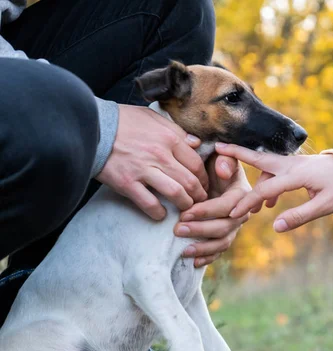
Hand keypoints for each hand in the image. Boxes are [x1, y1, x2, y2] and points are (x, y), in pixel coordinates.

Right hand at [97, 105, 207, 219]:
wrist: (90, 126)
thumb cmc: (123, 121)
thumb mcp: (152, 117)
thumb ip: (176, 131)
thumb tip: (196, 143)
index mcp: (169, 138)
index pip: (197, 163)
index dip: (204, 178)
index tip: (204, 185)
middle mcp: (160, 155)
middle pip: (190, 181)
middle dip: (199, 194)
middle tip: (200, 200)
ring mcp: (144, 170)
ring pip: (176, 194)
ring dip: (185, 204)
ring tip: (186, 208)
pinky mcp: (127, 183)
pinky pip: (149, 204)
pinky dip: (158, 213)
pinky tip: (161, 214)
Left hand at [174, 155, 250, 266]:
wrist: (210, 173)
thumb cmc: (211, 163)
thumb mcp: (217, 155)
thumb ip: (222, 158)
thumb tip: (222, 170)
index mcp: (242, 193)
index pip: (226, 205)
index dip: (207, 211)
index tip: (185, 212)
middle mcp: (241, 212)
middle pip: (225, 227)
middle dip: (201, 230)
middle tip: (177, 230)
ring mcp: (234, 226)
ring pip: (223, 242)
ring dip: (203, 248)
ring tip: (183, 250)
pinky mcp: (226, 235)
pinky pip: (219, 250)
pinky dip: (207, 258)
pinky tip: (192, 262)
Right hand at [215, 143, 332, 232]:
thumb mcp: (324, 206)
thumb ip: (299, 216)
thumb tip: (276, 227)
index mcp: (296, 175)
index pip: (265, 189)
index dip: (248, 203)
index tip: (234, 214)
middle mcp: (291, 164)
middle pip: (258, 158)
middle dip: (237, 154)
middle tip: (217, 148)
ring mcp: (293, 162)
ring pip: (265, 167)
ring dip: (254, 183)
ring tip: (251, 208)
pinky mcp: (296, 165)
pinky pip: (274, 171)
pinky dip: (266, 183)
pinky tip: (269, 203)